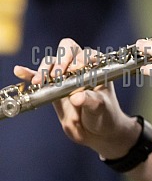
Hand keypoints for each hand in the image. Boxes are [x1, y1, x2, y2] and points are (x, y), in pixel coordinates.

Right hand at [13, 38, 140, 158]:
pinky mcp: (50, 87)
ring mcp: (64, 76)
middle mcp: (79, 67)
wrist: (95, 130)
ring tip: (41, 81)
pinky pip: (37, 77)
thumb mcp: (100, 107)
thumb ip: (90, 100)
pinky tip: (20, 71)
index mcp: (97, 67)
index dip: (81, 58)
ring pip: (51, 62)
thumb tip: (77, 96)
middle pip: (67, 50)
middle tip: (59, 74)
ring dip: (45, 68)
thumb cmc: (104, 114)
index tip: (77, 69)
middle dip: (62, 59)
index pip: (87, 54)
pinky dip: (28, 73)